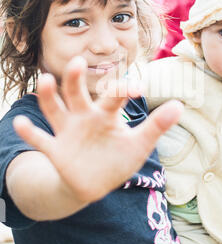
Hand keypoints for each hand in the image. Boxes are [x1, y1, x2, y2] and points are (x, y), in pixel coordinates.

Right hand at [13, 57, 182, 203]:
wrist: (93, 183)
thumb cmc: (117, 159)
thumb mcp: (139, 144)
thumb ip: (157, 125)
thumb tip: (180, 105)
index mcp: (106, 114)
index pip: (114, 97)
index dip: (123, 90)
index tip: (137, 86)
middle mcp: (83, 117)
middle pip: (78, 94)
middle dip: (77, 79)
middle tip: (79, 61)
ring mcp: (67, 132)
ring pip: (55, 110)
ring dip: (49, 96)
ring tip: (46, 80)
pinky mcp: (54, 150)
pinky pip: (40, 140)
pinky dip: (29, 133)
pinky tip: (19, 122)